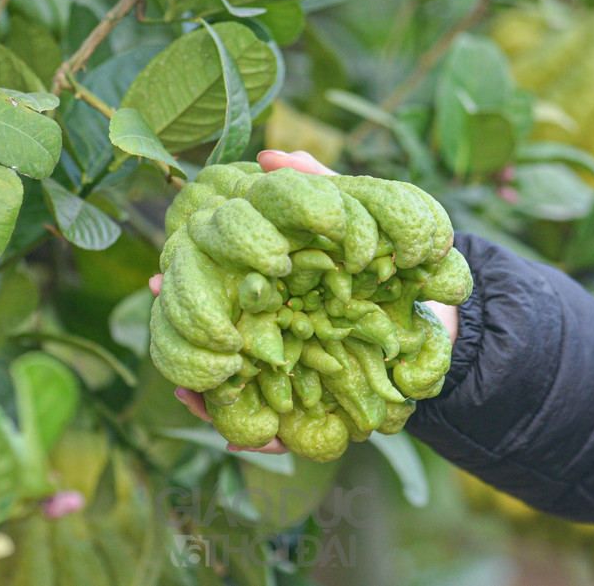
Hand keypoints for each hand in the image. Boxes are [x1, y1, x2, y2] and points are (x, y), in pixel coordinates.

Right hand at [150, 150, 459, 453]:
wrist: (439, 312)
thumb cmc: (391, 260)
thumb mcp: (355, 215)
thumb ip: (315, 186)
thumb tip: (268, 155)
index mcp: (269, 291)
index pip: (213, 290)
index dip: (179, 287)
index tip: (155, 280)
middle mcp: (270, 332)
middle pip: (213, 346)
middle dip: (185, 350)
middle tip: (164, 342)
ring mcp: (290, 371)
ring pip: (235, 392)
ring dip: (208, 399)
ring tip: (194, 398)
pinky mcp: (317, 405)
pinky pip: (282, 429)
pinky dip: (259, 438)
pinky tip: (243, 436)